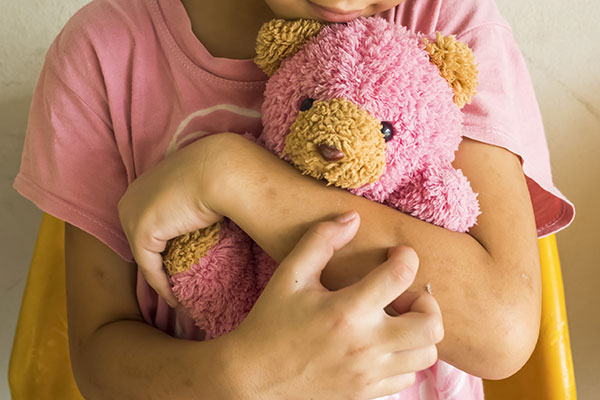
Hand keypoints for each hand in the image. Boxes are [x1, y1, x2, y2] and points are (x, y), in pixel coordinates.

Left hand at [118, 134, 230, 306]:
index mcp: (141, 185)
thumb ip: (188, 201)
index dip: (162, 245)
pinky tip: (174, 299)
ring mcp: (133, 215)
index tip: (176, 263)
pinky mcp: (142, 234)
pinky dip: (161, 286)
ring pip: (146, 256)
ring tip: (175, 294)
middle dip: (157, 261)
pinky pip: (150, 268)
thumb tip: (199, 215)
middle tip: (175, 282)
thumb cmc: (217, 173)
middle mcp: (130, 198)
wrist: (222, 169)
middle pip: (143, 239)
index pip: (149, 221)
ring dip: (160, 277)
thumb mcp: (196, 185)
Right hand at [222, 211, 443, 399]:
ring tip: (396, 320)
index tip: (397, 254)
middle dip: (425, 302)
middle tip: (404, 295)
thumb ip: (321, 240)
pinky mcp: (366, 394)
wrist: (253, 377)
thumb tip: (353, 218)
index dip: (407, 257)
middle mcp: (365, 345)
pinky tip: (383, 343)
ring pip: (426, 354)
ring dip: (419, 332)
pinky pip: (408, 377)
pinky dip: (405, 357)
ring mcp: (368, 374)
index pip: (401, 276)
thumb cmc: (270, 321)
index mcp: (346, 310)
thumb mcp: (290, 274)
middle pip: (430, 324)